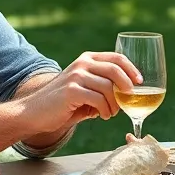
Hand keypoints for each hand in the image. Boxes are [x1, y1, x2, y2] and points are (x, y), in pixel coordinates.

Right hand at [26, 51, 141, 127]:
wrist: (34, 113)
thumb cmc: (63, 104)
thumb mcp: (86, 90)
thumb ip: (103, 87)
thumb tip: (128, 94)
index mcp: (87, 59)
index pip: (116, 58)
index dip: (132, 69)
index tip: (140, 82)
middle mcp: (82, 63)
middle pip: (115, 69)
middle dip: (127, 86)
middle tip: (130, 99)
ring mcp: (76, 75)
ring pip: (108, 88)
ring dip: (115, 104)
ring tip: (110, 113)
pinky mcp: (72, 90)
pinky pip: (99, 99)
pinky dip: (105, 110)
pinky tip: (102, 116)